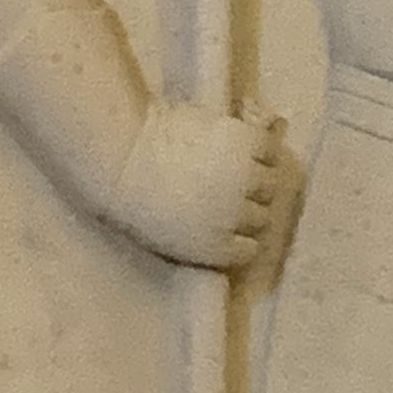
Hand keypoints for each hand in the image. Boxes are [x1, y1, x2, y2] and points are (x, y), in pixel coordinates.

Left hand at [109, 99, 288, 271]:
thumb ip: (199, 239)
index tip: (233, 226)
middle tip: (234, 191)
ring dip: (258, 177)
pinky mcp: (247, 142)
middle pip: (261, 217)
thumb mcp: (162, 237)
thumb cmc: (128, 196)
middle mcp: (235, 217)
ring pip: (269, 184)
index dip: (241, 236)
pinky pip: (270, 150)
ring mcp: (244, 178)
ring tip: (242, 167)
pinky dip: (263, 148)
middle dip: (249, 206)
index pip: (248, 250)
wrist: (122, 150)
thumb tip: (221, 232)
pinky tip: (248, 145)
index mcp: (214, 248)